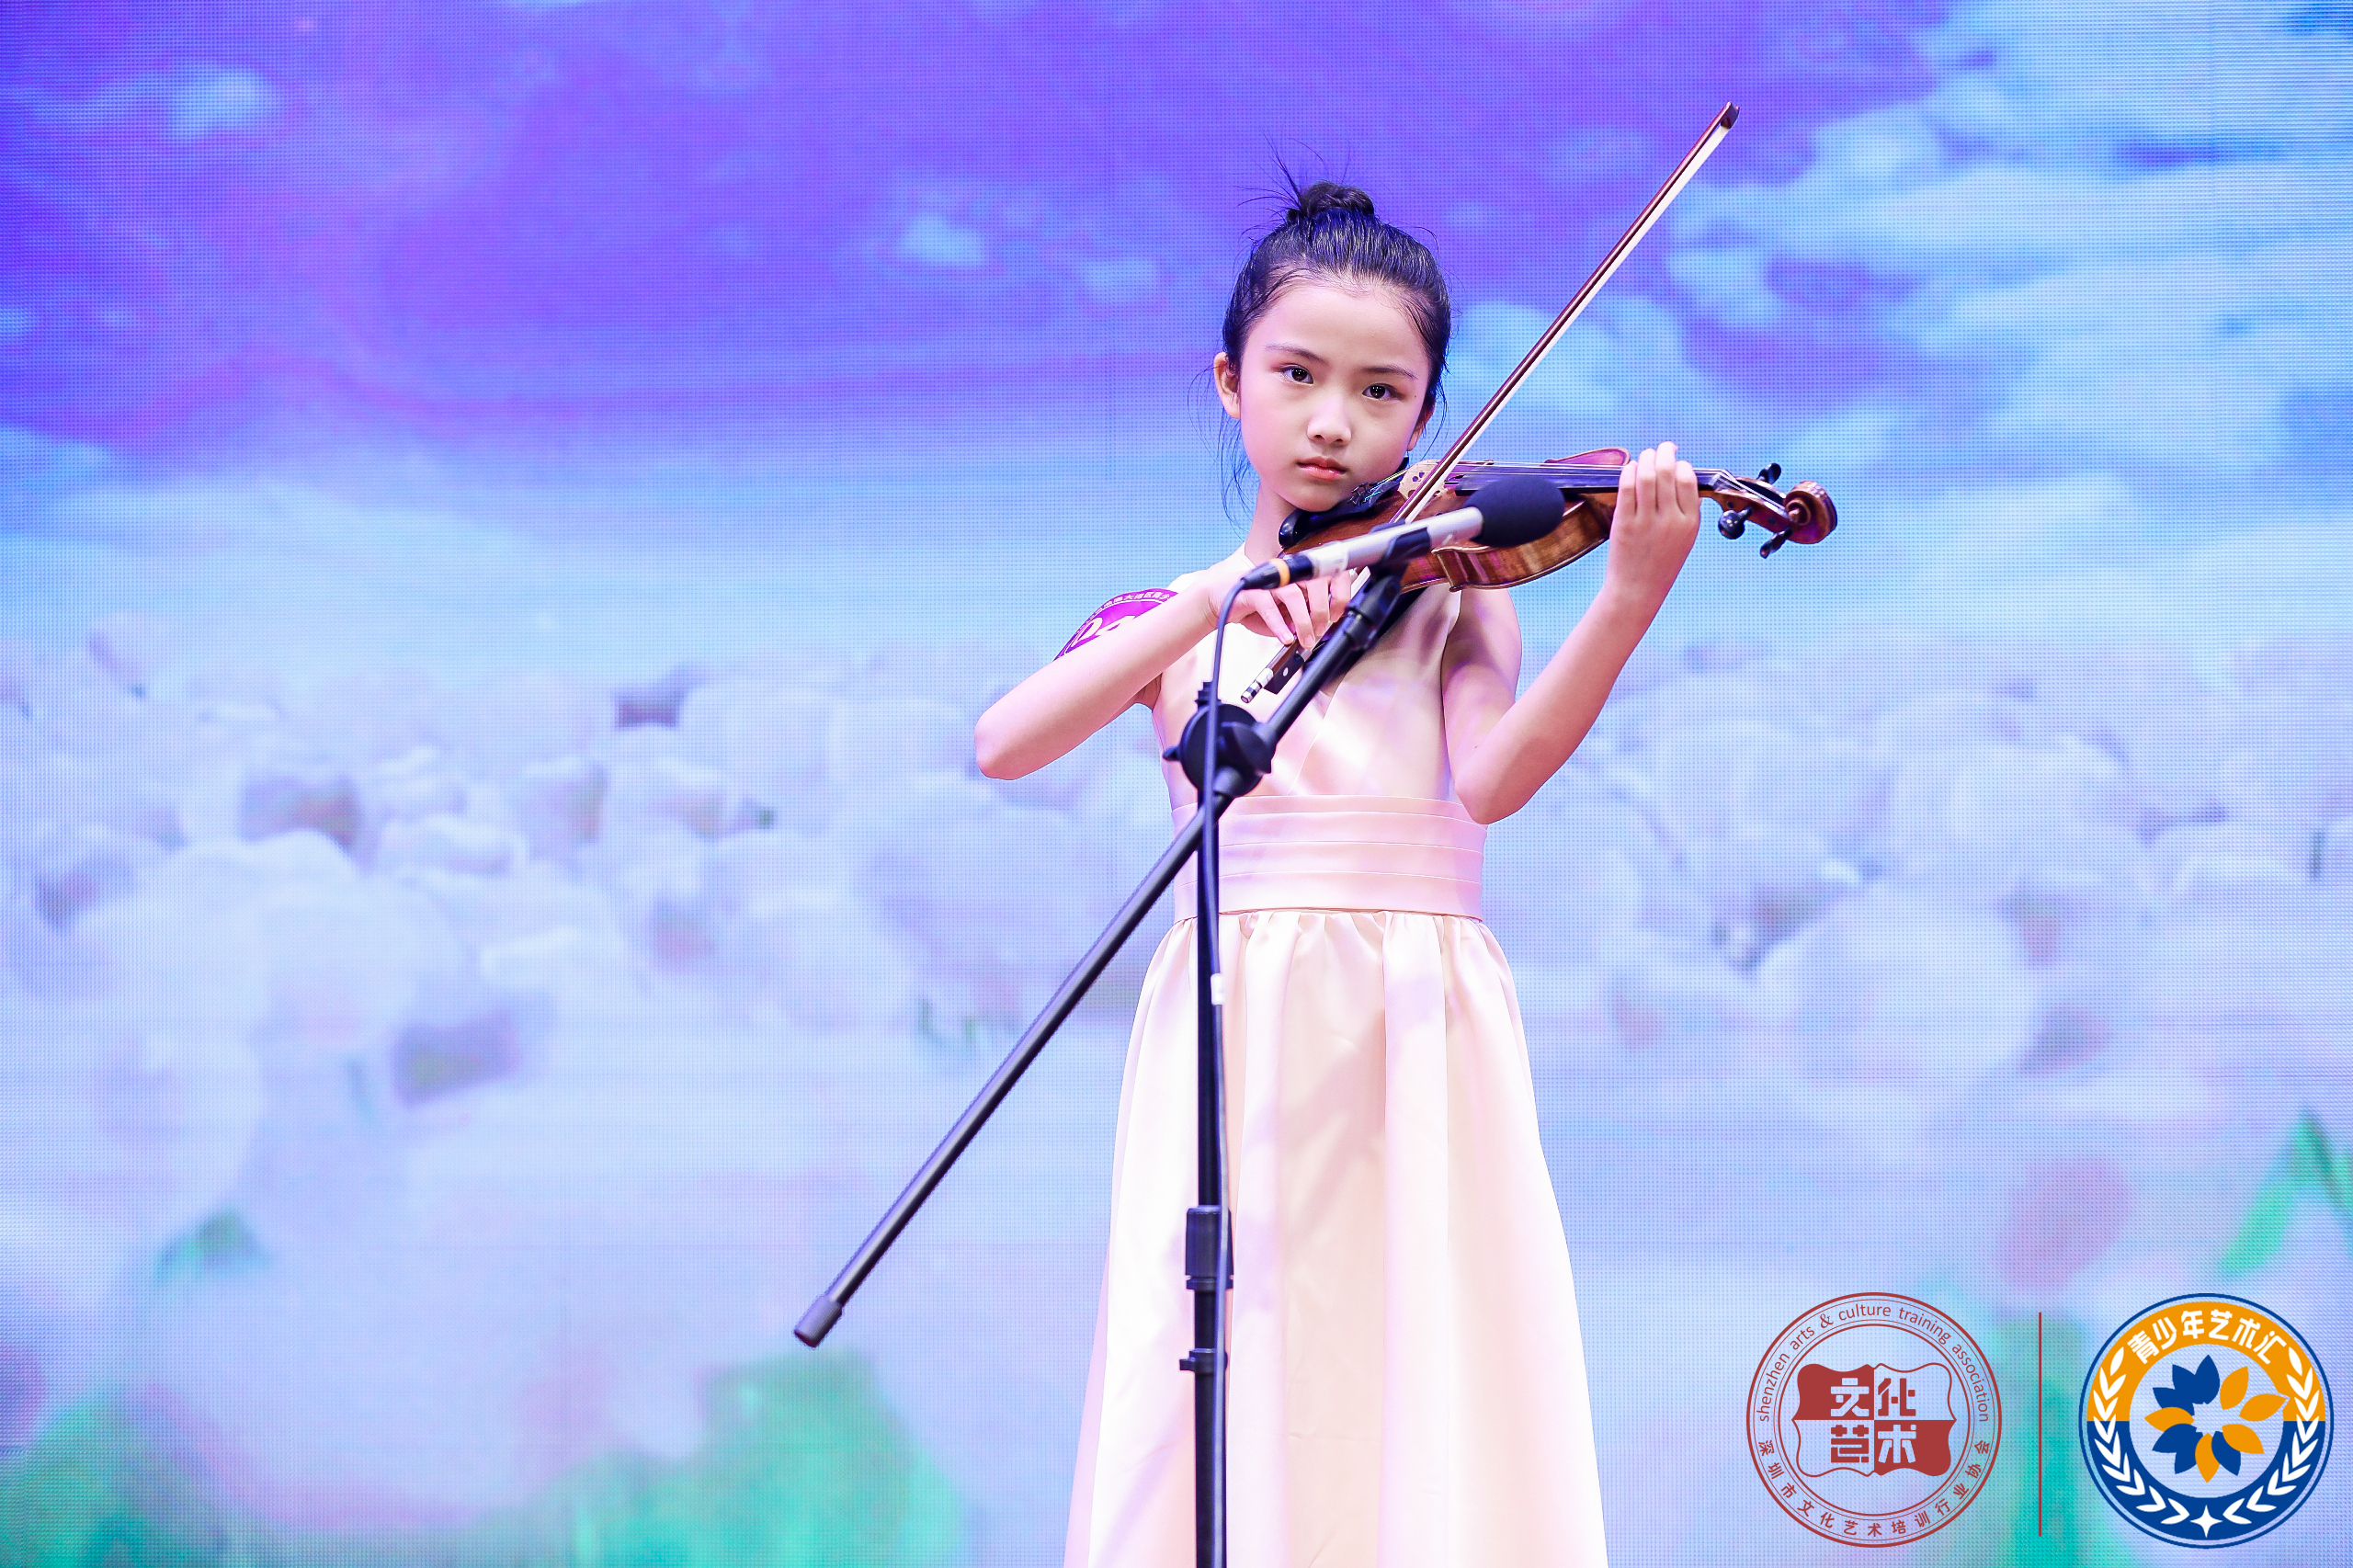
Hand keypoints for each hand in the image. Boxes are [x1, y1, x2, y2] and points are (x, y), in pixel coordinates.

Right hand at [1199, 556, 1365, 651]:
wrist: (1220, 600)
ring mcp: (1268, 580)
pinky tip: (1285, 637)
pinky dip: (1279, 624)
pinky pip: (1268, 606)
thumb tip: (1316, 631)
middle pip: (1314, 582)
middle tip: (1320, 630)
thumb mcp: (1284, 616)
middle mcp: (1286, 573)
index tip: (1337, 614)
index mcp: (1299, 575)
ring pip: (1293, 594)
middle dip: (1322, 610)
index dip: (1339, 593)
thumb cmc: (1254, 606)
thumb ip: (1300, 621)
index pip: (1329, 574)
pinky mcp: (1251, 590)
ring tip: (1304, 639)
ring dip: (1303, 621)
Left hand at [1603, 442, 1700, 609]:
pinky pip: (1627, 488)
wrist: (1638, 589)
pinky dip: (1629, 472)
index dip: (1681, 465)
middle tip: (1662, 448)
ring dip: (1646, 458)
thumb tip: (1684, 478)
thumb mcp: (1685, 538)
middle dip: (1664, 452)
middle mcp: (1670, 520)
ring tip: (1646, 455)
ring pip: (1647, 475)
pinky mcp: (1624, 523)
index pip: (1688, 479)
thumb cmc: (1661, 562)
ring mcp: (1646, 521)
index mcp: (1689, 522)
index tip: (1677, 462)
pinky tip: (1631, 468)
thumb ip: (1687, 510)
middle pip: (1667, 471)